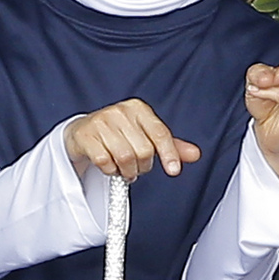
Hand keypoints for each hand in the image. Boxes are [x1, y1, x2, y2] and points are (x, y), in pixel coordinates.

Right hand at [63, 97, 200, 180]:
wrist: (83, 132)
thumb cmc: (119, 134)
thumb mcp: (145, 135)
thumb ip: (170, 145)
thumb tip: (195, 154)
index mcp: (138, 108)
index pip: (159, 132)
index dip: (169, 153)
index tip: (174, 170)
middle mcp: (120, 111)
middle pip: (144, 150)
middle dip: (142, 165)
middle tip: (137, 166)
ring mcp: (101, 122)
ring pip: (125, 157)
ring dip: (127, 170)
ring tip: (124, 168)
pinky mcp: (86, 135)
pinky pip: (105, 162)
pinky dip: (110, 170)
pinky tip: (110, 165)